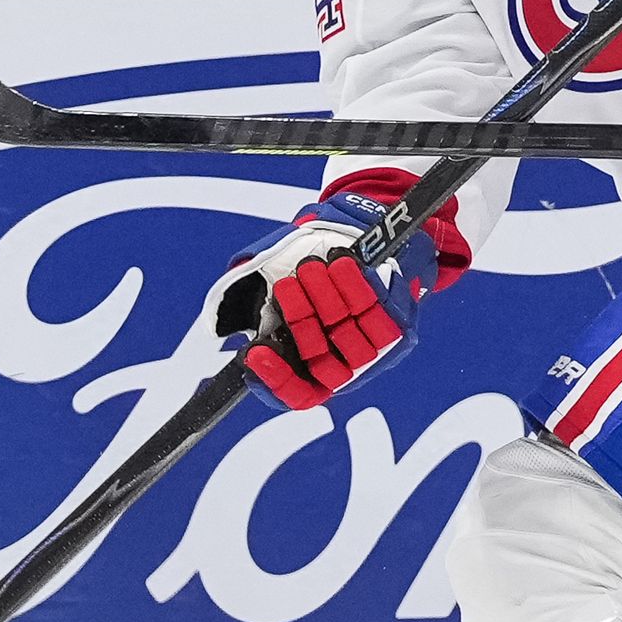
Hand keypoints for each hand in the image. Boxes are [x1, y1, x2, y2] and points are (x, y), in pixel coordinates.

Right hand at [211, 171, 469, 411]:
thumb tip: (219, 324)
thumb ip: (242, 294)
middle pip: (321, 363)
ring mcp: (374, 349)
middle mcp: (342, 364)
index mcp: (310, 363)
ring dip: (329, 304)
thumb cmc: (308, 255)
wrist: (362, 227)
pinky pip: (381, 316)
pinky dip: (359, 290)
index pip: (295, 394)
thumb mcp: (268, 270)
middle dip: (300, 322)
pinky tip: (343, 263)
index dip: (274, 381)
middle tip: (286, 286)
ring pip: (351, 340)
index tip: (253, 355)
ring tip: (312, 268)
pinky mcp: (401, 325)